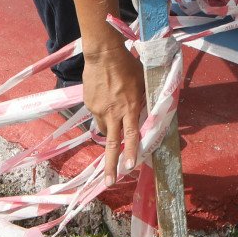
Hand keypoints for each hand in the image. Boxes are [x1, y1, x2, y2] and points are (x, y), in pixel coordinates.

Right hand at [81, 40, 146, 180]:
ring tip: (114, 116)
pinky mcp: (89, 104)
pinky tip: (106, 99)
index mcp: (128, 108)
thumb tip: (148, 112)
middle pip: (111, 144)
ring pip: (105, 129)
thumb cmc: (129, 66)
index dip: (130, 152)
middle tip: (108, 182)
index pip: (130, 135)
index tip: (130, 168)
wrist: (104, 54)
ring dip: (110, 130)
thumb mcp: (143, 83)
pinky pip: (97, 115)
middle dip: (110, 166)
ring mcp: (98, 109)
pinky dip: (103, 113)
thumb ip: (144, 101)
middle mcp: (113, 113)